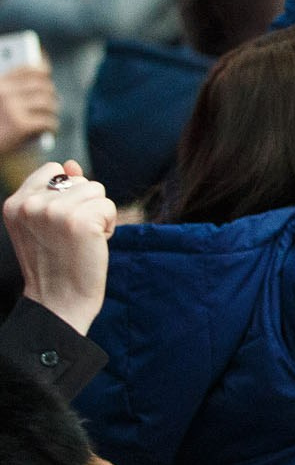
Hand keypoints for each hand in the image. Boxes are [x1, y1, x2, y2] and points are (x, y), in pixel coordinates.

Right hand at [0, 64, 57, 152]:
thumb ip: (10, 92)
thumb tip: (40, 82)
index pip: (27, 69)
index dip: (41, 70)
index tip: (47, 74)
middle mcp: (5, 93)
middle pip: (42, 86)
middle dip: (50, 94)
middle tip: (53, 102)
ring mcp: (13, 108)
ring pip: (48, 103)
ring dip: (52, 111)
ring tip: (50, 117)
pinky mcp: (21, 125)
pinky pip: (47, 121)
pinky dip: (52, 127)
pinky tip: (50, 132)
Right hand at [5, 161, 116, 335]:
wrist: (59, 300)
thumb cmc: (56, 262)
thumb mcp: (45, 223)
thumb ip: (56, 191)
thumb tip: (72, 164)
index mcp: (15, 202)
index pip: (53, 169)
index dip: (68, 193)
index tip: (61, 222)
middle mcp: (31, 204)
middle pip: (81, 180)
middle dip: (85, 206)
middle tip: (72, 236)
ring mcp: (54, 211)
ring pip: (97, 191)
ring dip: (98, 215)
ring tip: (82, 239)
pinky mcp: (79, 220)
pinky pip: (109, 207)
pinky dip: (109, 225)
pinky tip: (93, 244)